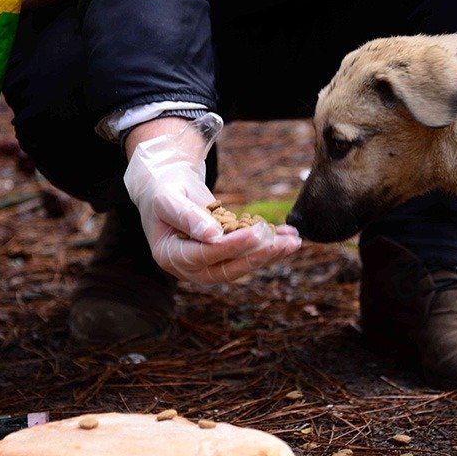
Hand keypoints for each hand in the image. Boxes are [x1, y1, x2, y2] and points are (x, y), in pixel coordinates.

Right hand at [123, 114, 301, 282]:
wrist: (166, 187)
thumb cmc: (164, 189)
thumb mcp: (169, 197)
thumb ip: (186, 215)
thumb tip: (212, 236)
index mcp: (169, 255)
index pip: (203, 255)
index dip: (230, 246)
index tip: (255, 233)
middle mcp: (189, 267)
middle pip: (226, 268)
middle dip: (257, 255)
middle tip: (282, 242)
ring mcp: (207, 264)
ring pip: (241, 264)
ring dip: (269, 254)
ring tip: (293, 241)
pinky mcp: (223, 257)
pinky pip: (248, 254)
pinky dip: (269, 246)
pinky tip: (289, 236)